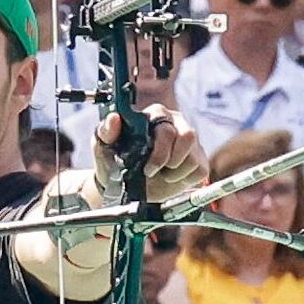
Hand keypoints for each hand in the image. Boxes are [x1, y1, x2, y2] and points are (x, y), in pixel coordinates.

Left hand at [93, 105, 207, 201]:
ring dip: (174, 172)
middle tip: (149, 172)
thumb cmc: (115, 162)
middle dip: (166, 160)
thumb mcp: (104, 147)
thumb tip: (114, 119)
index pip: (166, 123)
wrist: (126, 187)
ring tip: (160, 173)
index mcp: (154, 115)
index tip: (146, 167)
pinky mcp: (199, 159)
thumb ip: (106, 132)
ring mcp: (189, 141)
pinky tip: (170, 177)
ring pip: (193, 155)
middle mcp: (175, 123)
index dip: (160, 149)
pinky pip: (199, 169)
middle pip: (186, 136)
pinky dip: (183, 179)